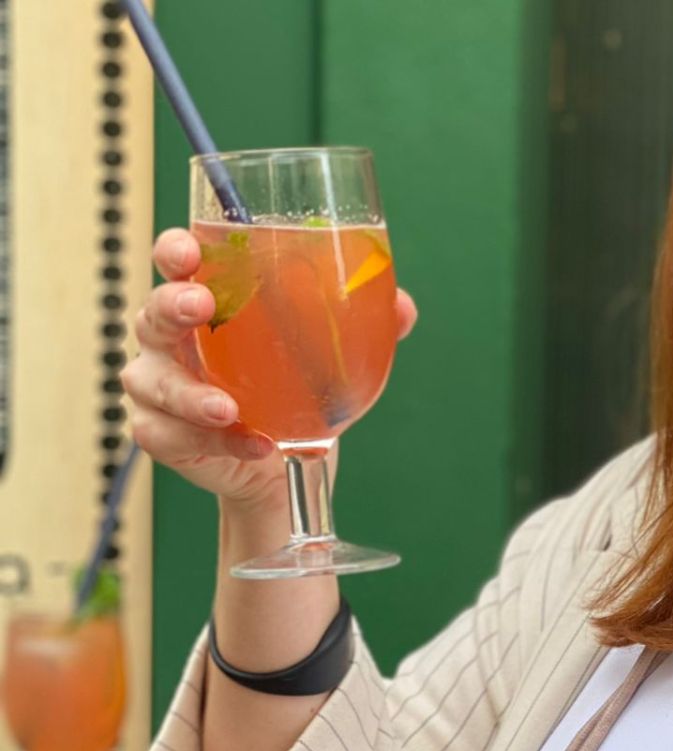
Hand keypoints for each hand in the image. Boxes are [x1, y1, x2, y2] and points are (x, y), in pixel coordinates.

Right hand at [122, 228, 417, 517]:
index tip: (191, 251)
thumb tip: (401, 306)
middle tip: (202, 307)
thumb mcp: (331, 352)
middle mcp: (170, 339)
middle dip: (172, 305)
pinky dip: (219, 443)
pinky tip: (257, 444)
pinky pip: (173, 436)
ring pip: (152, 382)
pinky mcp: (163, 434)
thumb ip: (366, 322)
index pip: (178, 264)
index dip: (176, 251)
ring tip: (228, 408)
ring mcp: (159, 387)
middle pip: (152, 311)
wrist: (284, 457)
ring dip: (190, 395)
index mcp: (206, 302)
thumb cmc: (294, 386)